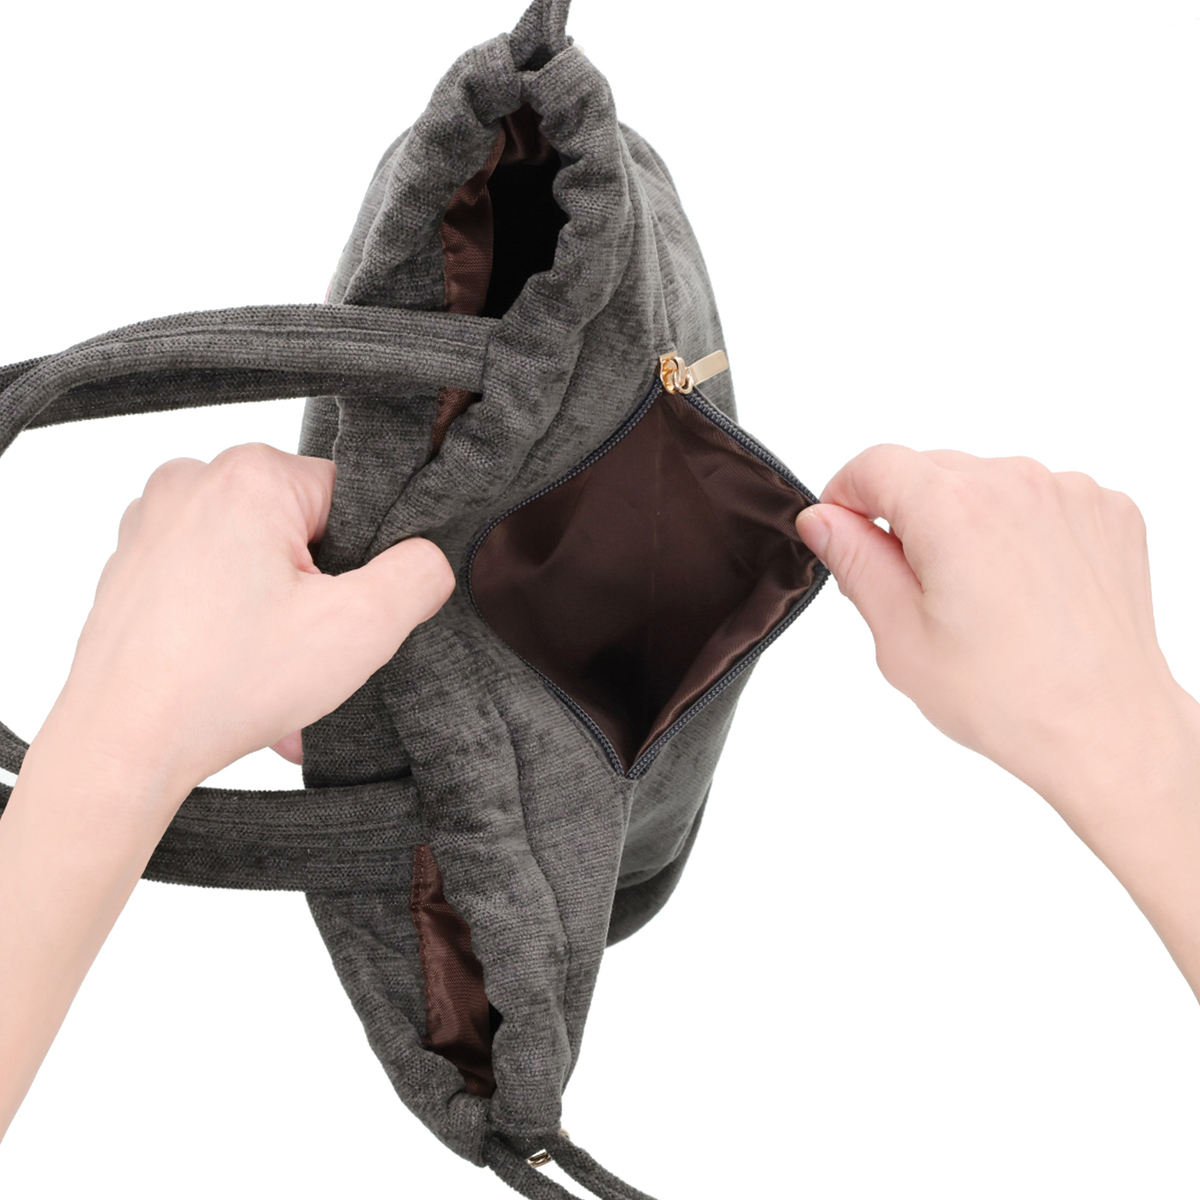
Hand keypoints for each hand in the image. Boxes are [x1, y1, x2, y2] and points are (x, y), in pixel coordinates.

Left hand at [52, 442, 453, 794]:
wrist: (121, 745)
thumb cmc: (225, 684)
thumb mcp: (360, 629)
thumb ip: (418, 575)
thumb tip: (428, 558)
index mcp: (249, 476)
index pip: (349, 497)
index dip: (362, 560)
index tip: (340, 612)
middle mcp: (192, 481)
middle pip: (301, 527)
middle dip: (317, 590)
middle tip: (307, 649)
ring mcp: (153, 521)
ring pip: (257, 556)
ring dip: (278, 612)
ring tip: (271, 671)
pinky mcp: (132, 563)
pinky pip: (212, 578)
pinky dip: (235, 621)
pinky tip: (237, 672)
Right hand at [796, 445, 1199, 1001]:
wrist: (1106, 729)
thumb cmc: (1008, 698)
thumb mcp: (900, 636)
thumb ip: (854, 562)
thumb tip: (822, 520)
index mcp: (953, 510)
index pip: (875, 464)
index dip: (846, 495)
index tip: (842, 529)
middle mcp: (1015, 484)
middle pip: (930, 470)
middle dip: (906, 515)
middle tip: (910, 585)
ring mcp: (1069, 493)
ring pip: (985, 483)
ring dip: (965, 521)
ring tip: (978, 594)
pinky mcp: (1108, 510)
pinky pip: (1040, 498)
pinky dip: (1019, 528)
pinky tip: (1022, 586)